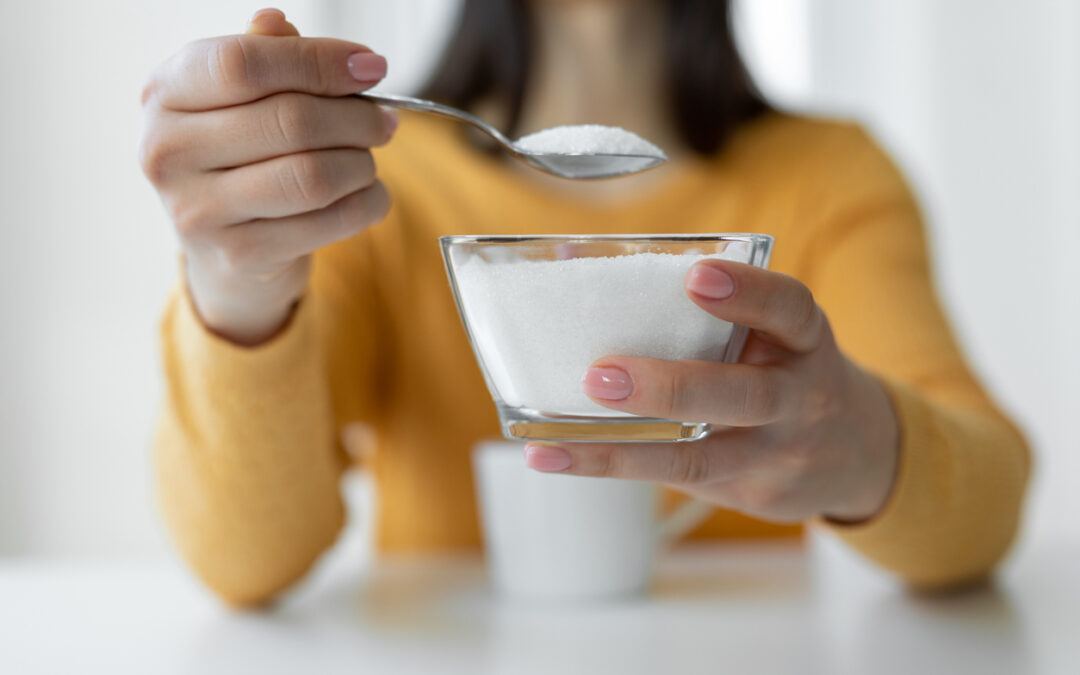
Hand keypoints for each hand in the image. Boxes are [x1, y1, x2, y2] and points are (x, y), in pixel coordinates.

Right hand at [139, 9, 395, 344]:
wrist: (226, 248)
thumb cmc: (240, 157)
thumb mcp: (239, 100)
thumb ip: (264, 56)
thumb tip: (285, 24)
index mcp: (165, 93)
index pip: (243, 64)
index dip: (318, 61)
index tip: (371, 67)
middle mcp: (167, 151)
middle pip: (289, 120)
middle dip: (356, 117)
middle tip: (385, 119)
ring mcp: (198, 210)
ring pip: (313, 176)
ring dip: (362, 163)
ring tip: (369, 158)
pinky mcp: (238, 254)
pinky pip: (328, 222)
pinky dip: (366, 203)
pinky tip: (369, 193)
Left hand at [524, 259, 900, 522]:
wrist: (857, 452)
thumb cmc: (783, 367)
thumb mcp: (770, 329)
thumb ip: (698, 304)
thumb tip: (573, 256)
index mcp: (805, 340)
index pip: (789, 308)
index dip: (748, 292)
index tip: (696, 275)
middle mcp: (800, 398)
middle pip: (743, 396)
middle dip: (670, 387)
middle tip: (602, 375)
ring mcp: (778, 454)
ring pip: (702, 457)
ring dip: (623, 450)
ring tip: (556, 441)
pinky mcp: (753, 495)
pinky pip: (681, 480)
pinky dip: (618, 465)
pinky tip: (559, 456)